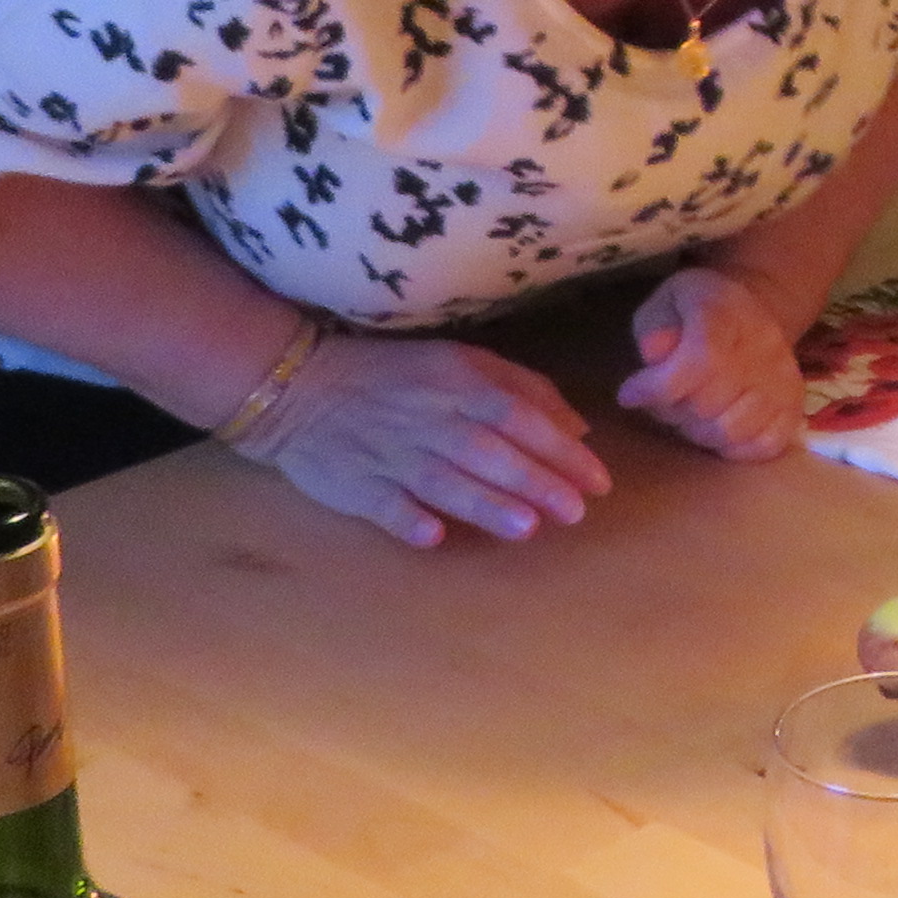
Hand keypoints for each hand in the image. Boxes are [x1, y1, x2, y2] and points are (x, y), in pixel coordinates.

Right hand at [249, 335, 605, 549]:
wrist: (301, 384)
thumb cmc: (395, 375)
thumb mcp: (460, 361)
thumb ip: (521, 387)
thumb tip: (577, 427)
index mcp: (457, 382)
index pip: (518, 415)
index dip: (560, 448)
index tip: (597, 481)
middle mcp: (428, 419)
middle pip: (488, 451)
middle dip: (534, 481)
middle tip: (574, 512)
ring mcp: (390, 454)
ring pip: (444, 481)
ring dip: (484, 504)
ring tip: (525, 528)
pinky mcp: (356, 484)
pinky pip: (385, 504)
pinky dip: (407, 518)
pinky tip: (434, 536)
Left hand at [619, 261, 806, 461]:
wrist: (749, 310)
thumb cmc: (694, 312)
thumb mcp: (664, 304)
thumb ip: (654, 326)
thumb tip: (654, 353)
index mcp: (727, 310)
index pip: (701, 360)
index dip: (659, 387)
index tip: (628, 395)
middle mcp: (764, 343)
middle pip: (709, 402)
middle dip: (672, 411)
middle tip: (662, 401)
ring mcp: (785, 377)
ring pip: (732, 430)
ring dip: (697, 432)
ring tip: (688, 415)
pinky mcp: (795, 405)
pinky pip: (764, 446)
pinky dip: (733, 448)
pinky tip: (716, 430)